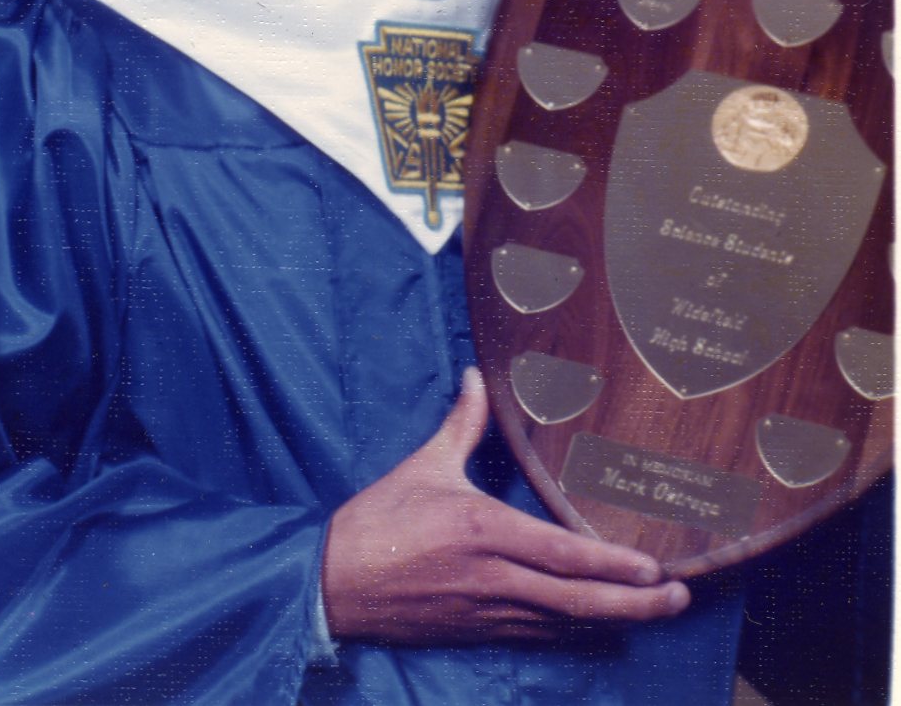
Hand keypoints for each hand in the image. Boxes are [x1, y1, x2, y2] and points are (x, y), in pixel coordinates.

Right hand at [322, 367, 689, 643]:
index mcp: (484, 530)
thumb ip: (462, 422)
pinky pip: (537, 636)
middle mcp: (494, 578)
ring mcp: (487, 612)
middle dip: (634, 604)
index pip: (562, 554)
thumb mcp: (425, 465)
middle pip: (578, 600)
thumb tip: (477, 375)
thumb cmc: (380, 520)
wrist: (333, 584)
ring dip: (612, 620)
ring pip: (563, 624)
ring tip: (655, 611)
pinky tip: (597, 626)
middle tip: (678, 597)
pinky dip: (572, 632)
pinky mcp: (476, 632)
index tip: (653, 567)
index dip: (612, 565)